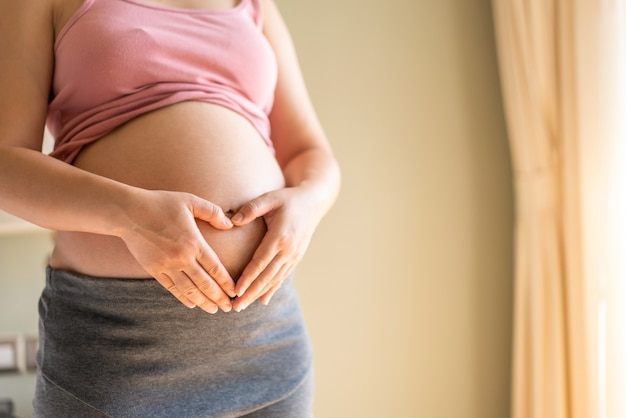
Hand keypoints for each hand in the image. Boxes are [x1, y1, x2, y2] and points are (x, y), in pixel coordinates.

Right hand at [119, 189, 235, 313]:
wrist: (128, 212)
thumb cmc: (161, 203)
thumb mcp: (190, 201)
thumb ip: (213, 212)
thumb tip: (230, 224)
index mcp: (194, 243)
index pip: (215, 268)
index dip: (226, 283)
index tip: (235, 292)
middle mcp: (182, 258)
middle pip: (205, 284)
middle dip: (218, 298)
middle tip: (229, 308)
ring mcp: (167, 266)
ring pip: (189, 290)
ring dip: (203, 302)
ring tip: (213, 310)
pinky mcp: (154, 269)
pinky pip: (171, 288)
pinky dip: (182, 298)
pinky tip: (191, 304)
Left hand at [230, 186, 320, 311]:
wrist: (313, 203)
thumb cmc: (288, 199)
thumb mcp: (270, 198)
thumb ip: (251, 208)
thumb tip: (232, 220)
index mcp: (280, 236)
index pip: (260, 262)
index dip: (248, 278)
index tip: (236, 291)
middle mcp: (288, 250)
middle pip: (267, 277)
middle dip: (251, 293)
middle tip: (235, 307)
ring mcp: (294, 256)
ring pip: (275, 280)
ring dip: (259, 294)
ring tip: (243, 306)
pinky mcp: (296, 258)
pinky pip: (282, 277)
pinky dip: (272, 289)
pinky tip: (263, 300)